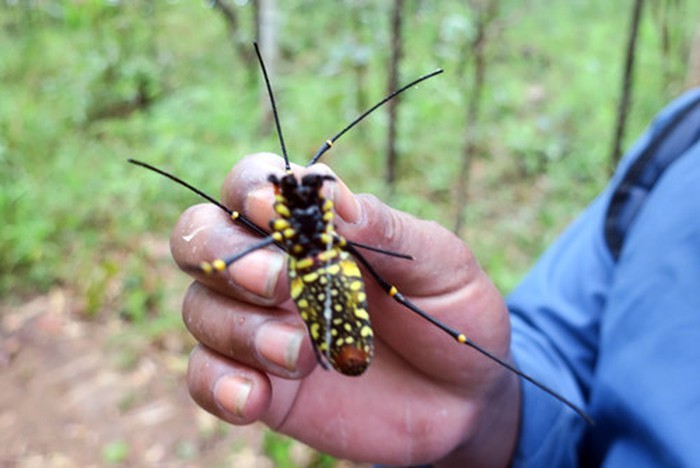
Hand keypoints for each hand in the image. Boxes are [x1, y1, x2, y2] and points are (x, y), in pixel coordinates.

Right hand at [170, 153, 519, 465]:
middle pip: (200, 238)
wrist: (463, 401)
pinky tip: (257, 397)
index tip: (273, 210)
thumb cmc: (450, 317)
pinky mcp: (260, 383)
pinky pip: (205, 377)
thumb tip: (336, 195)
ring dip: (240, 329)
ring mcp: (260, 327)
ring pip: (199, 308)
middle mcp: (274, 270)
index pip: (250, 185)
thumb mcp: (440, 265)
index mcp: (314, 228)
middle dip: (225, 255)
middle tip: (281, 283)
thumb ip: (388, 229)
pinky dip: (219, 385)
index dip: (247, 188)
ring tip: (302, 356)